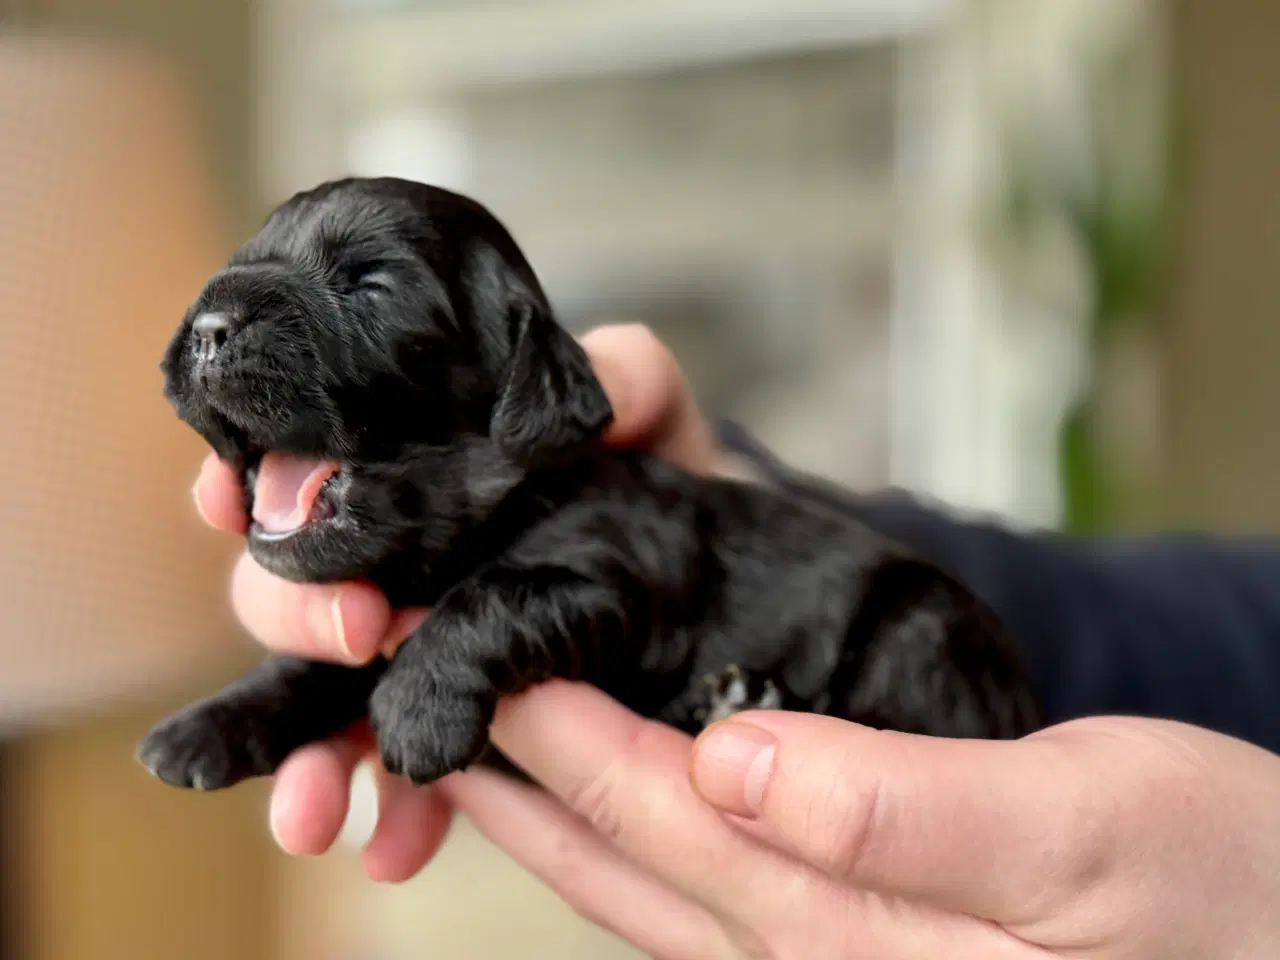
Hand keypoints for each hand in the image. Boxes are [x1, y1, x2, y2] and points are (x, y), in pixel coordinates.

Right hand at [191, 323, 721, 879]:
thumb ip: (627, 381)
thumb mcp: (651, 420)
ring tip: (311, 813)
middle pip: (289, 590)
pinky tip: (398, 848)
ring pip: (317, 706)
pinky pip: (395, 777)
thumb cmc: (658, 482)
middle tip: (358, 634)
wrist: (712, 578)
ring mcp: (410, 654)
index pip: (299, 474)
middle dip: (295, 616)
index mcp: (411, 477)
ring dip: (304, 761)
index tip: (233, 499)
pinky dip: (390, 815)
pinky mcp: (450, 728)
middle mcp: (390, 565)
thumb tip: (592, 390)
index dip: (249, 483)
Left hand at [440, 682, 1279, 958]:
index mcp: (854, 932)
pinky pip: (711, 888)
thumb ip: (902, 812)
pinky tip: (615, 789)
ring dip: (555, 811)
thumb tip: (736, 765)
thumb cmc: (1217, 891)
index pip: (664, 814)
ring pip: (650, 881)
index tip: (472, 655)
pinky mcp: (863, 944)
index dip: (557, 732)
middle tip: (422, 696)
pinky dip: (638, 831)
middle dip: (515, 775)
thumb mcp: (1082, 833)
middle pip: (625, 858)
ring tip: (473, 742)